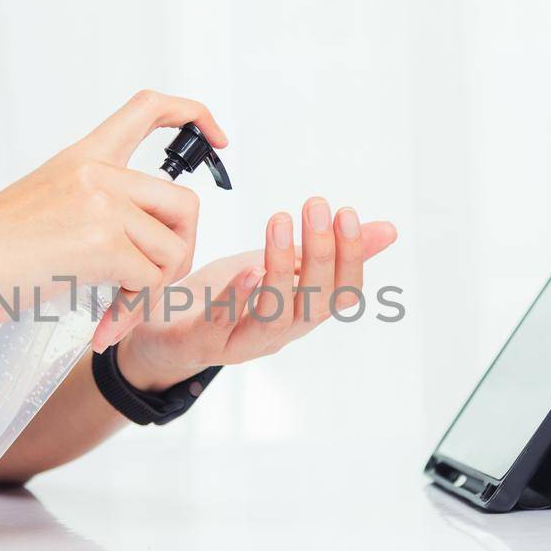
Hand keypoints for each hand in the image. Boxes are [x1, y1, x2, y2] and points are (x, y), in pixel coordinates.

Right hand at [0, 91, 224, 343]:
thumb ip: (93, 207)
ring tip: (113, 314)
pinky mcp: (100, 241)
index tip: (218, 138)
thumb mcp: (43, 209)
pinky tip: (101, 326)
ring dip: (151, 292)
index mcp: (81, 156)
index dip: (193, 115)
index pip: (148, 108)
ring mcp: (99, 203)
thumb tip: (143, 242)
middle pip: (185, 203)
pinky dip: (132, 311)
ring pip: (172, 250)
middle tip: (153, 287)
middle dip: (181, 252)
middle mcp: (95, 171)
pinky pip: (150, 280)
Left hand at [114, 198, 397, 390]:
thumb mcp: (280, 267)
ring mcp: (240, 342)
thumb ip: (328, 253)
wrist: (163, 336)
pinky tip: (246, 268)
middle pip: (314, 303)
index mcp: (300, 314)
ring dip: (281, 267)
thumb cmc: (226, 298)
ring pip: (273, 314)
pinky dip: (236, 297)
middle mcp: (278, 334)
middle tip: (317, 207)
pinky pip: (222, 324)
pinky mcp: (200, 341)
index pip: (342, 293)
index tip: (347, 213)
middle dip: (322, 253)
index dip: (351, 257)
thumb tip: (387, 230)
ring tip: (281, 223)